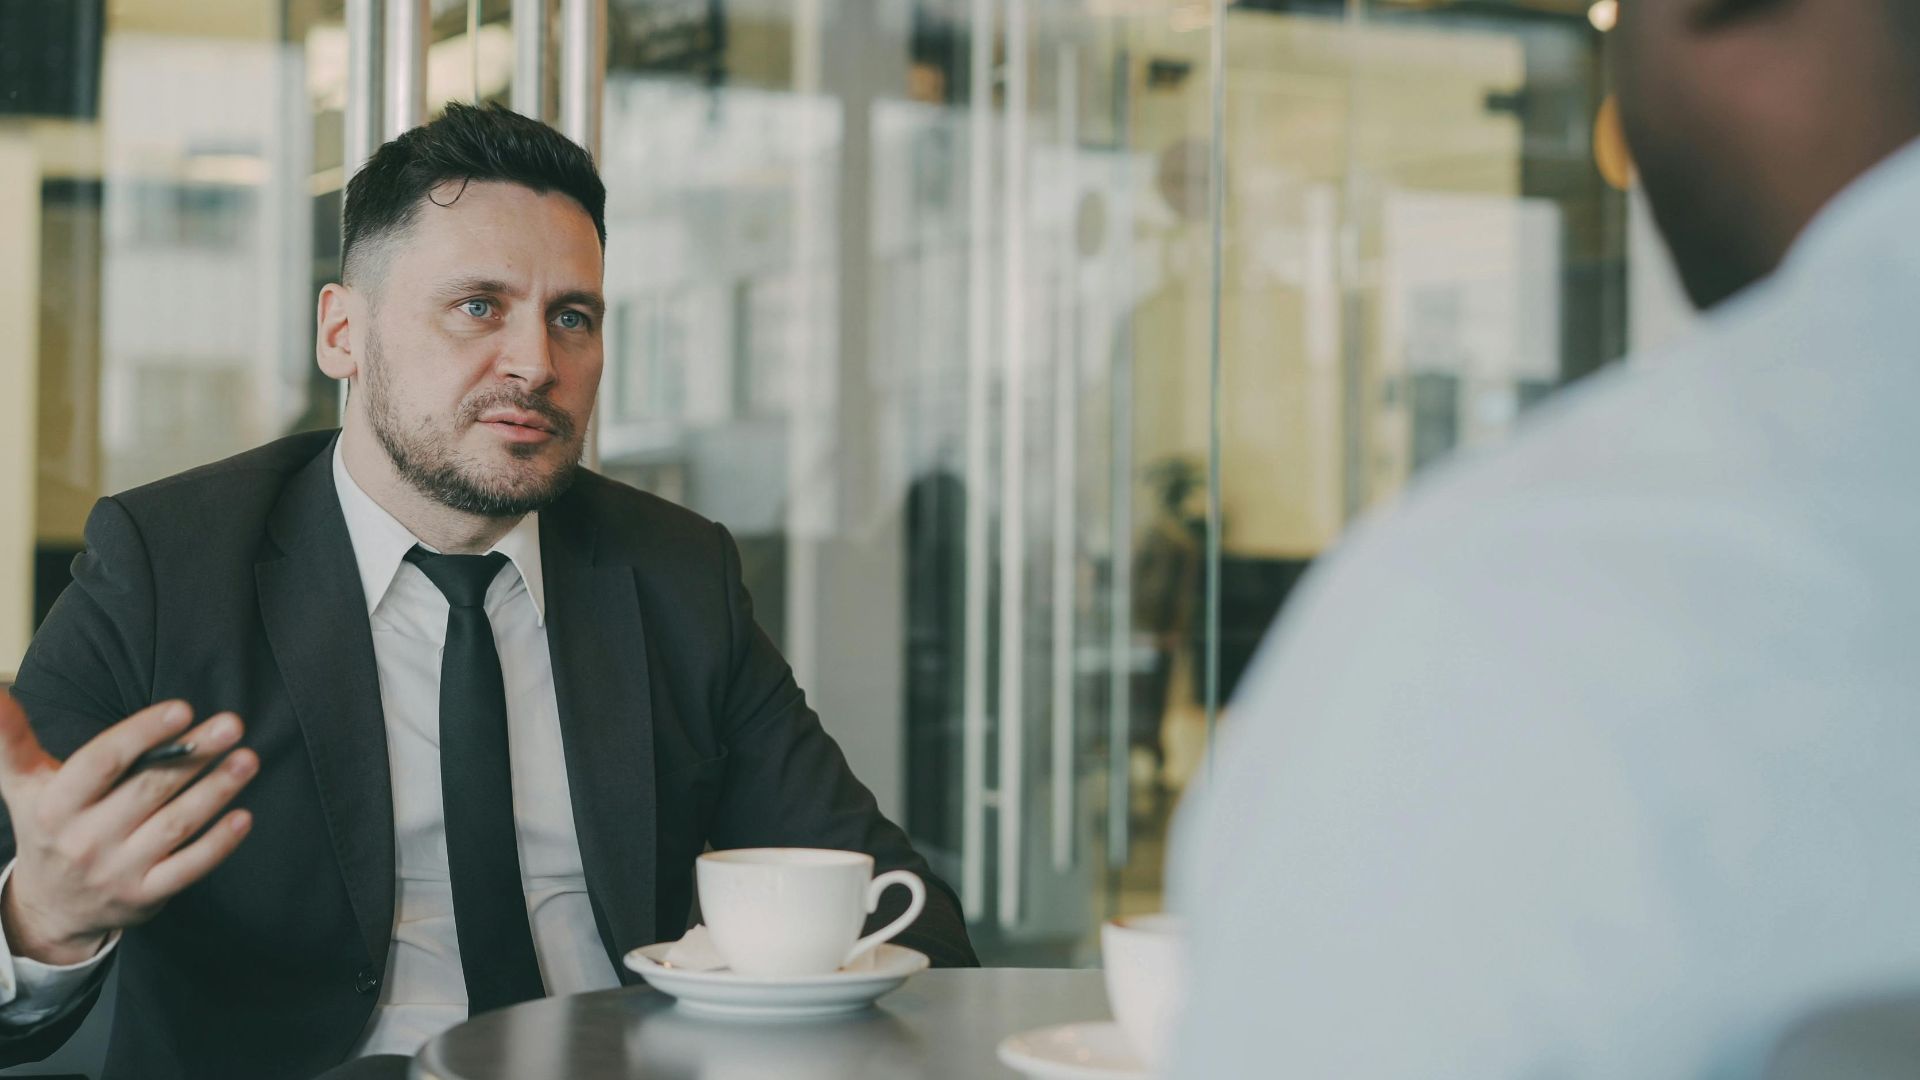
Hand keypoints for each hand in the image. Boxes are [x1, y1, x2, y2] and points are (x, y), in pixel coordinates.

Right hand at [0, 695, 255, 964]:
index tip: (183, 708)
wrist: (50, 907)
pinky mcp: (145, 895)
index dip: (142, 733)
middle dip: (193, 754)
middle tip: (233, 724)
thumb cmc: (46, 826)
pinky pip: (188, 868)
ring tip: (247, 759)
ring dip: (216, 791)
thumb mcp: (21, 782)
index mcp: (55, 804)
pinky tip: (244, 816)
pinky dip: (218, 844)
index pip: (102, 762)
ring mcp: (118, 870)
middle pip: (148, 788)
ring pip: (175, 825)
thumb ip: (11, 735)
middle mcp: (85, 838)